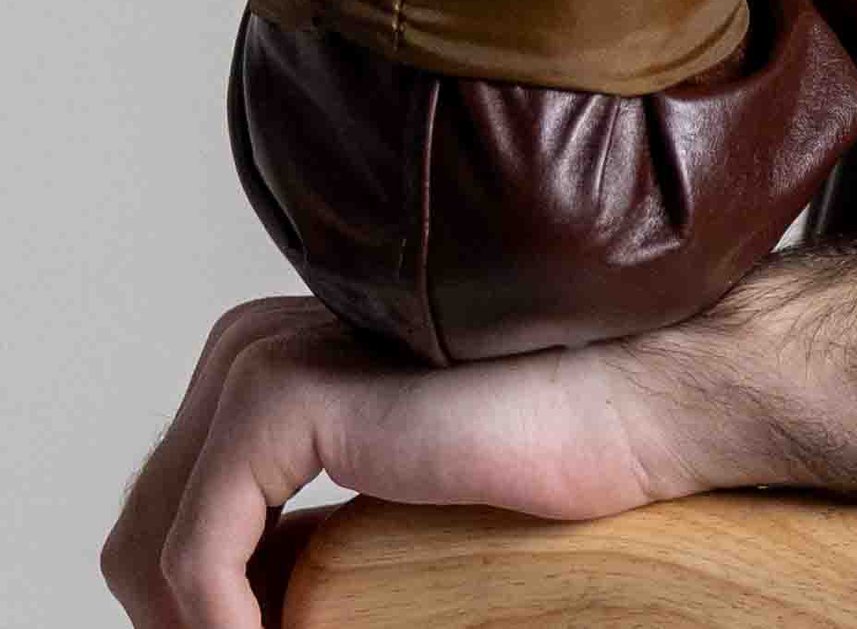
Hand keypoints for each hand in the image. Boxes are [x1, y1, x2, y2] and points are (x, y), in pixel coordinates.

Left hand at [99, 293, 703, 628]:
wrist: (623, 406)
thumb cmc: (535, 461)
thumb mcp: (375, 525)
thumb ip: (297, 551)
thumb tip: (236, 622)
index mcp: (270, 365)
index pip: (162, 514)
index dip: (184, 613)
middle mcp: (250, 348)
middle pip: (139, 535)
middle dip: (180, 624)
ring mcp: (264, 362)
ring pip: (147, 550)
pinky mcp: (287, 397)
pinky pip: (194, 555)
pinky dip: (220, 628)